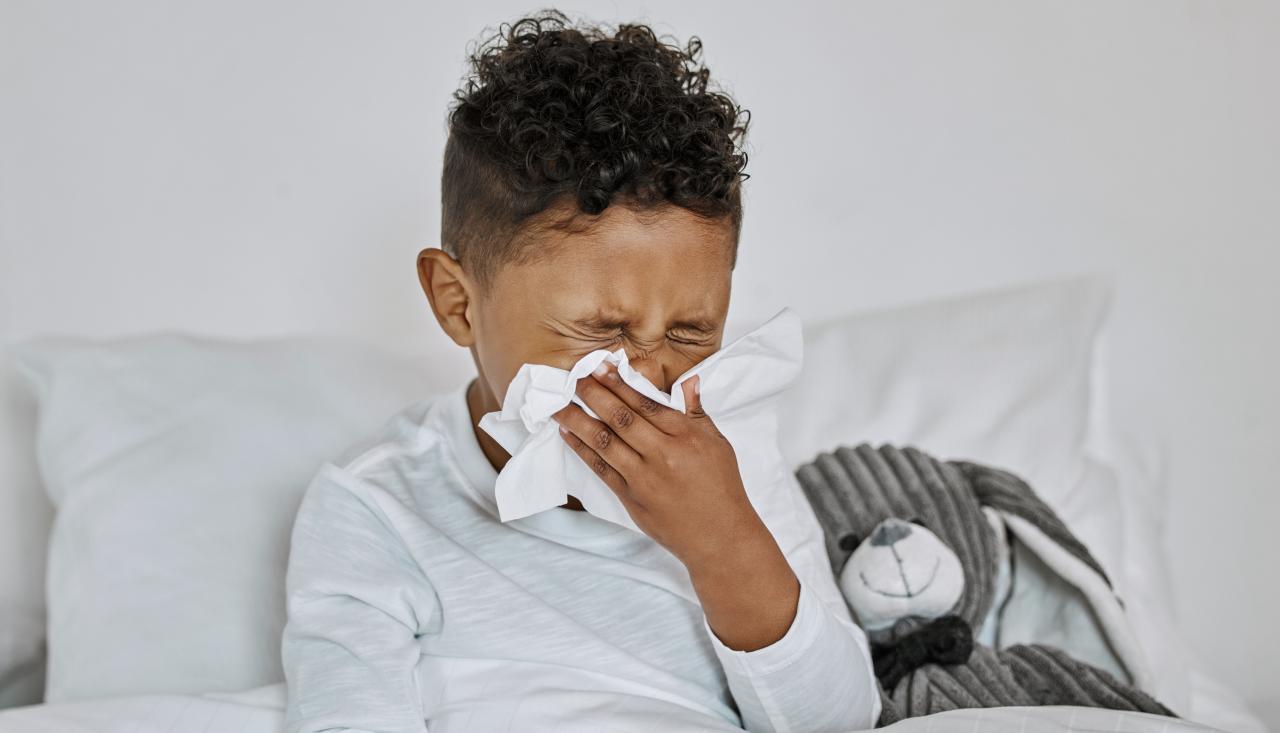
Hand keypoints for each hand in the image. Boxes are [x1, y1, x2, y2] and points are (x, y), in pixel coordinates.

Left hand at [553, 361, 801, 650]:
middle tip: (574, 377)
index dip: (619, 383)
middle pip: (620, 418)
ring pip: (604, 442)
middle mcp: (662, 454)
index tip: (600, 366)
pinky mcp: (631, 498)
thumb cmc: (721, 487)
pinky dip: (582, 450)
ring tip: (558, 404)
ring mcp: (643, 478)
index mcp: (685, 436)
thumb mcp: (717, 443)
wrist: (719, 537)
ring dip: (578, 421)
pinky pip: (601, 469)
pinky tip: (568, 434)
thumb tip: (689, 380)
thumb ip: (696, 411)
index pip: (645, 403)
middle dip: (594, 395)